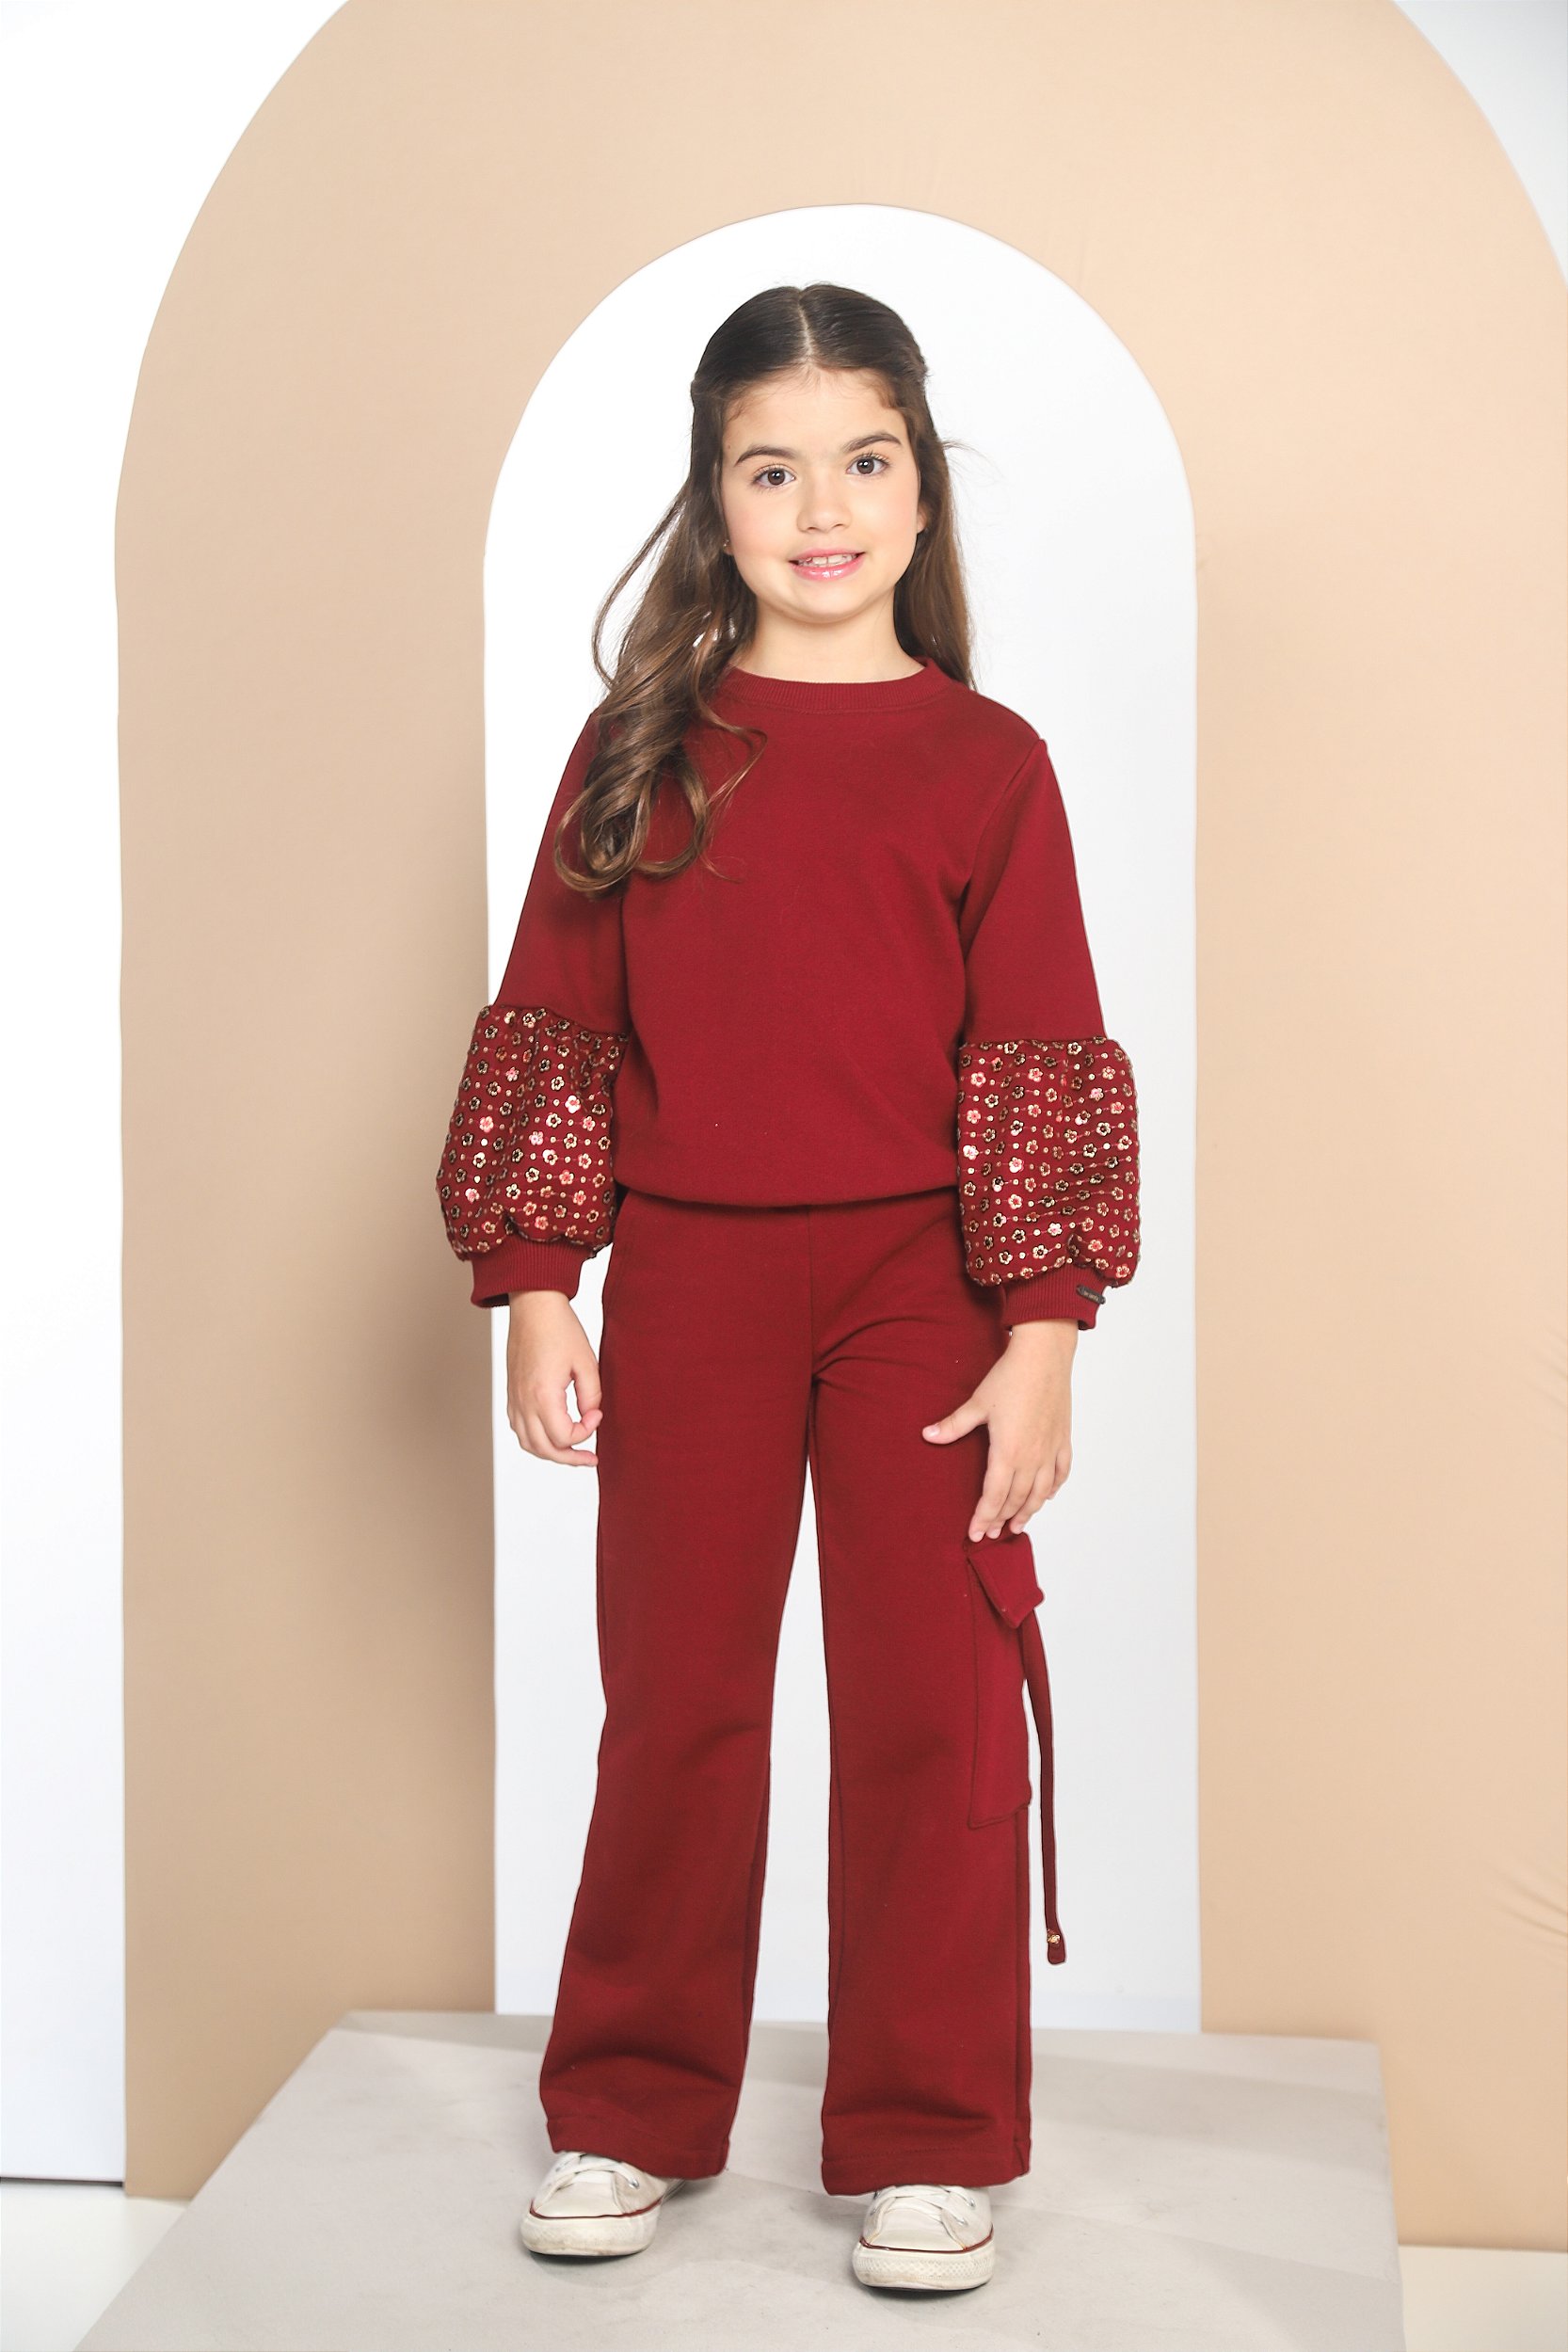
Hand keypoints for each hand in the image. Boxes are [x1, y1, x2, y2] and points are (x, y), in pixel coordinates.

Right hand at [504, 1290, 602, 1465]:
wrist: (534, 1307)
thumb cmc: (559, 1329)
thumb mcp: (586, 1363)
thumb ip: (591, 1396)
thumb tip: (591, 1418)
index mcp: (543, 1395)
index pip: (563, 1437)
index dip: (586, 1432)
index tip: (597, 1414)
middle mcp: (524, 1402)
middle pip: (544, 1449)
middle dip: (569, 1457)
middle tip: (590, 1459)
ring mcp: (514, 1399)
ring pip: (528, 1443)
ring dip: (551, 1452)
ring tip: (572, 1451)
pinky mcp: (511, 1394)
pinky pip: (519, 1429)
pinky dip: (535, 1439)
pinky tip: (552, 1434)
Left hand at [920, 1319, 1075, 1537]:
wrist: (1044, 1356)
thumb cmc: (1010, 1378)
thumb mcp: (977, 1403)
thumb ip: (953, 1425)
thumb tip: (927, 1436)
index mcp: (1008, 1453)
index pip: (994, 1496)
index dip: (984, 1517)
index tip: (975, 1533)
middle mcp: (1032, 1458)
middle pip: (1016, 1499)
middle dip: (1001, 1519)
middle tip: (991, 1533)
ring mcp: (1050, 1450)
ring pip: (1040, 1492)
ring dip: (1028, 1512)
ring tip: (1016, 1526)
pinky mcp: (1063, 1439)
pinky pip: (1061, 1473)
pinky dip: (1053, 1488)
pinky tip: (1046, 1496)